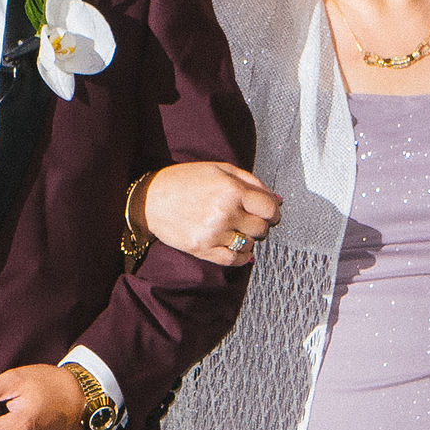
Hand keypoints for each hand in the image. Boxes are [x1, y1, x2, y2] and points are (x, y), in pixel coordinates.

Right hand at [140, 162, 281, 265]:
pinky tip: (238, 248)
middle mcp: (224, 212)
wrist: (151, 198)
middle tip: (249, 219)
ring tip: (237, 229)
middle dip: (260, 224)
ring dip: (248, 238)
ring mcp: (213, 233)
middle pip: (261, 228)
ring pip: (249, 244)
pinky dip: (242, 257)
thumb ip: (252, 182)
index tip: (270, 213)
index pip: (270, 208)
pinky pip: (233, 260)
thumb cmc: (187, 180)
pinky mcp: (202, 249)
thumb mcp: (220, 170)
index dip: (274, 212)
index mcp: (232, 190)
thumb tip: (278, 200)